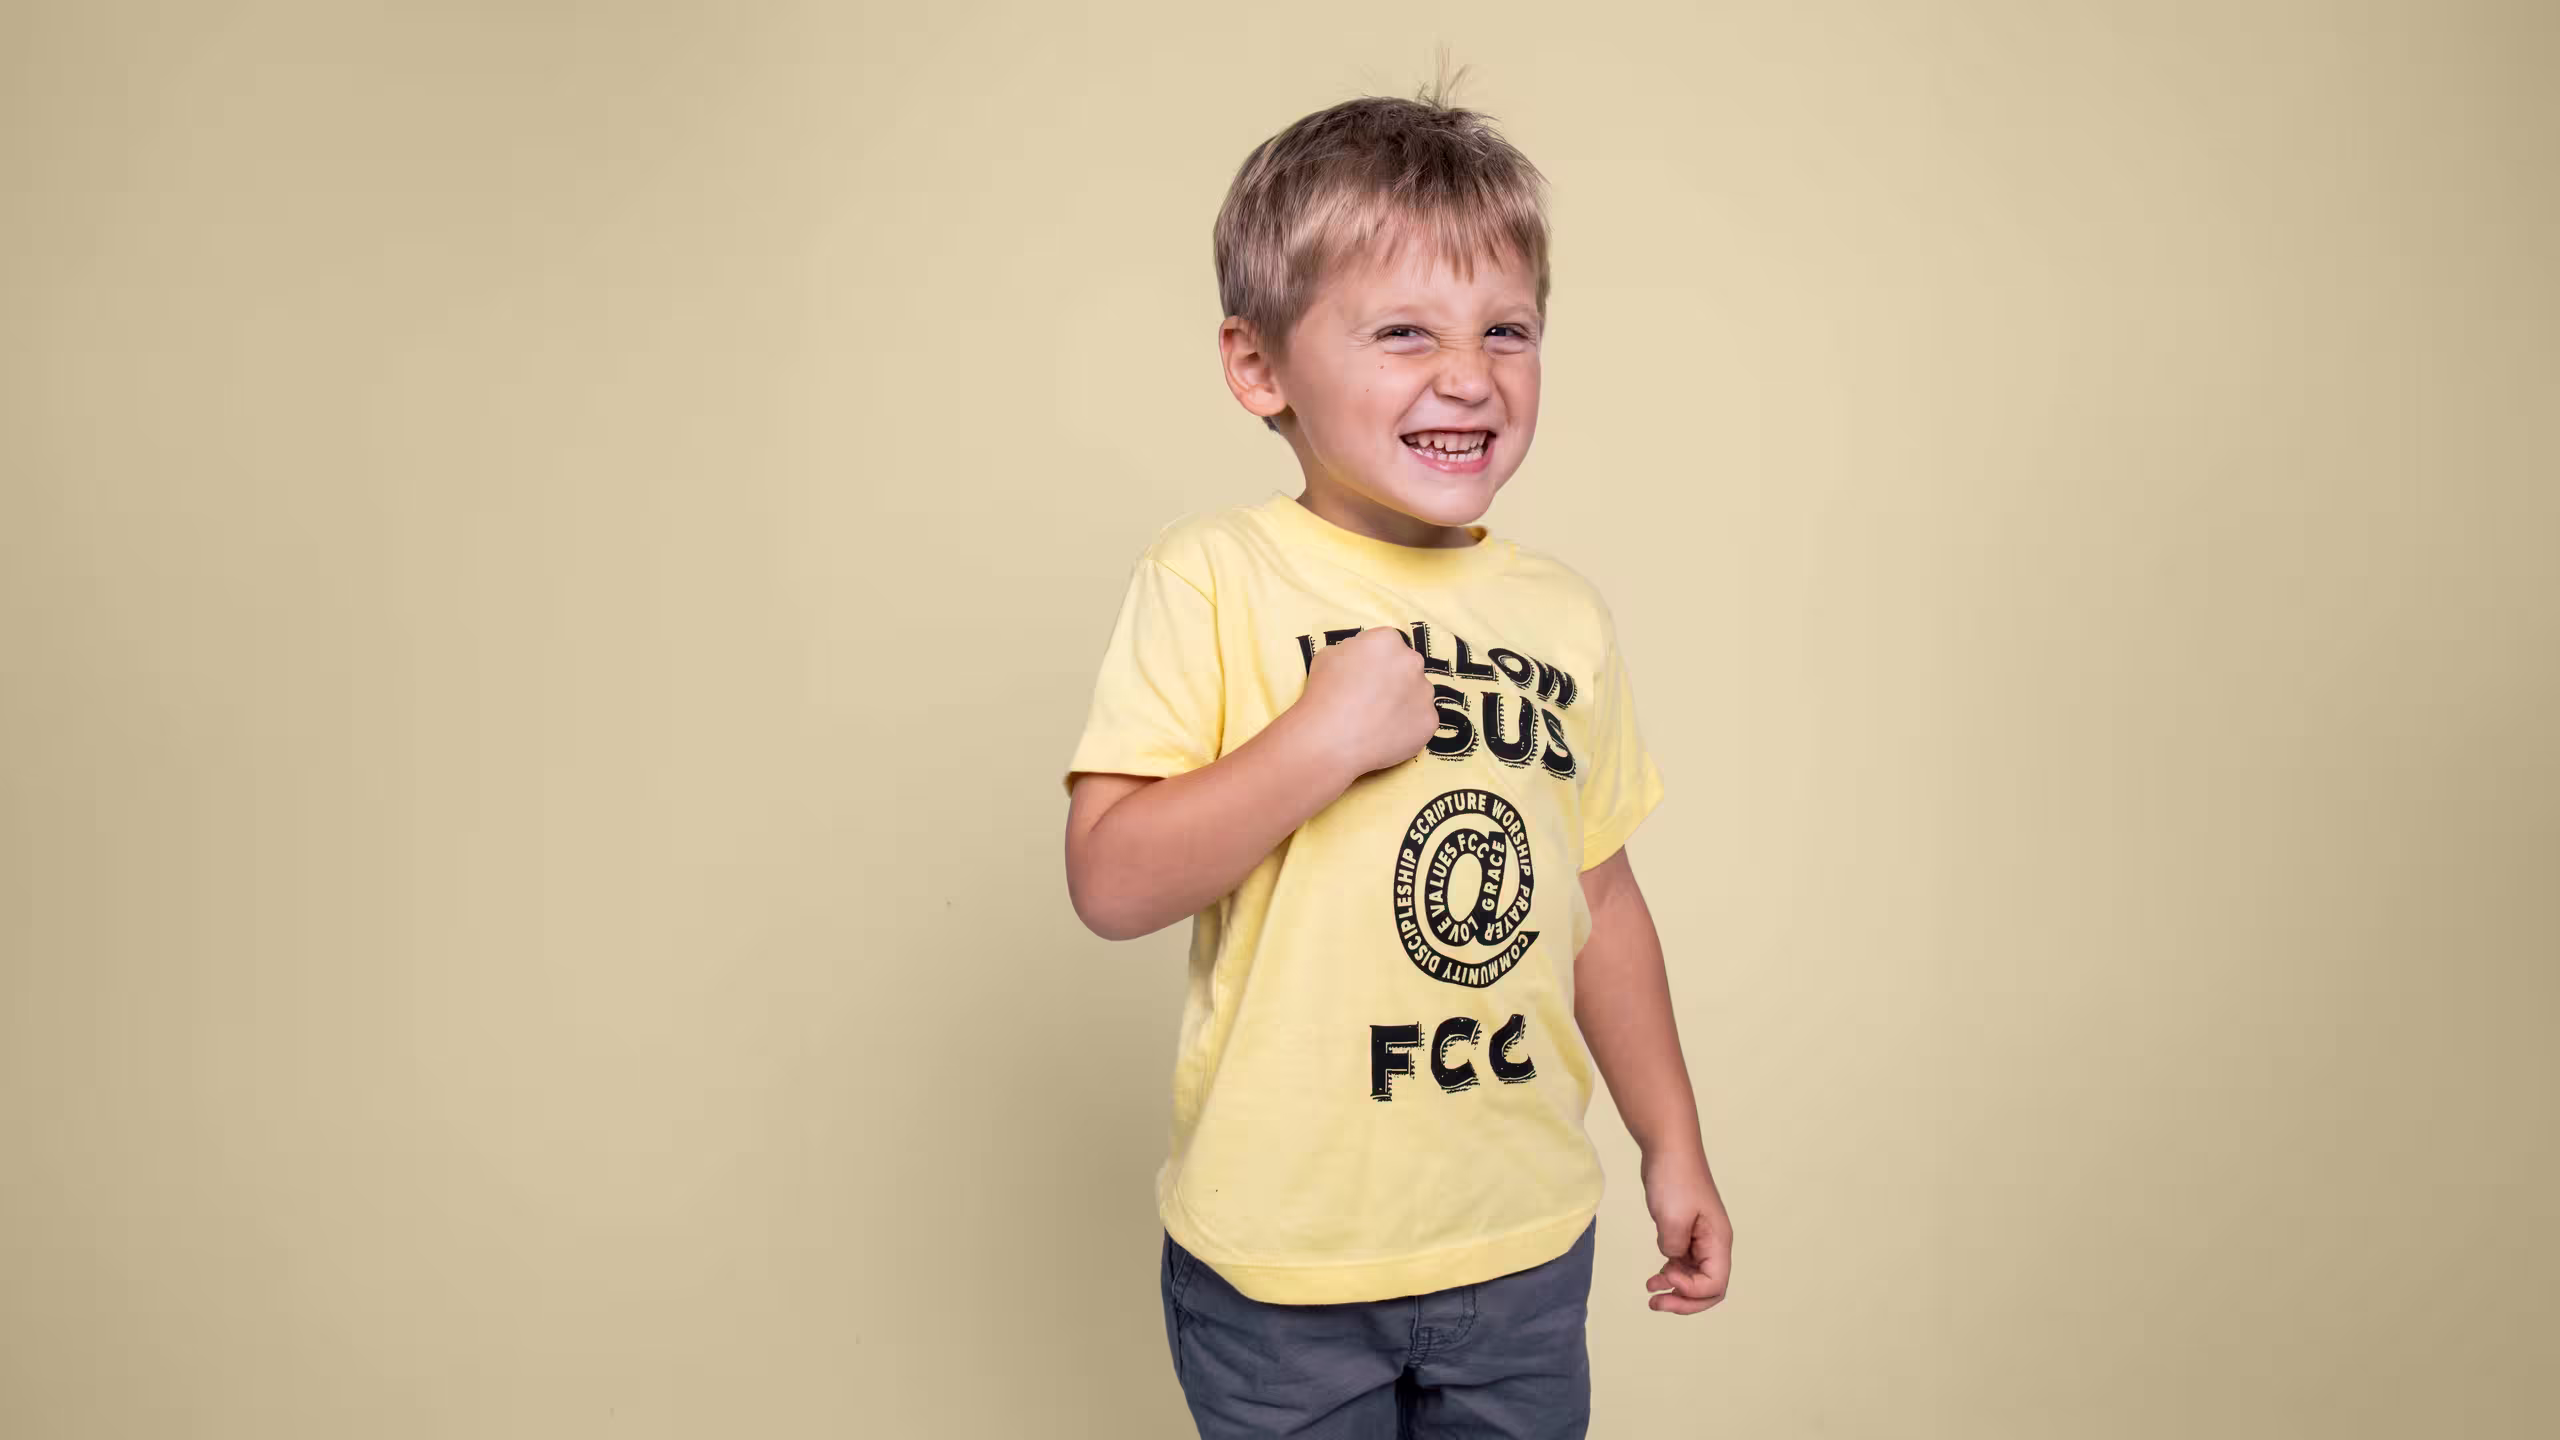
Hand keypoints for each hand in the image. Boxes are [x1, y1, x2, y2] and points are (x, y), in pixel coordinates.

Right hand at [1293, 626, 1439, 776]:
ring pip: (1416, 693)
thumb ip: (1352, 650)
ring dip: (1402, 701)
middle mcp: (1413, 662)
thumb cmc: (1323, 695)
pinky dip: (1407, 727)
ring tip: (1377, 720)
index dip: (1372, 659)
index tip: (1362, 675)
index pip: (1386, 643)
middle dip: (1392, 678)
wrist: (1331, 741)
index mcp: (1388, 641)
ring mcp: (1425, 693)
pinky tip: (1385, 734)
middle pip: (1406, 666)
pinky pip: (1420, 720)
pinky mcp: (1430, 722)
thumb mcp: (1327, 656)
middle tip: (1371, 698)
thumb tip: (1361, 659)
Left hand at [1638, 1147, 1730, 1314]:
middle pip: (1709, 1289)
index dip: (1690, 1290)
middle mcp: (1713, 1244)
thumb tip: (1671, 1259)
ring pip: (1695, 1279)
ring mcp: (1700, 1239)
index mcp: (1718, 1241)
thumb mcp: (1672, 1217)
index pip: (1715, 1285)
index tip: (1665, 1273)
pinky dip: (1671, 1275)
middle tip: (1656, 1304)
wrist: (1667, 1147)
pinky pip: (1684, 1265)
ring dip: (1676, 1290)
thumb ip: (1673, 1248)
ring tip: (1650, 1292)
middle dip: (1685, 1302)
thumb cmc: (1674, 1178)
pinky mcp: (1685, 1232)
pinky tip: (1654, 1277)